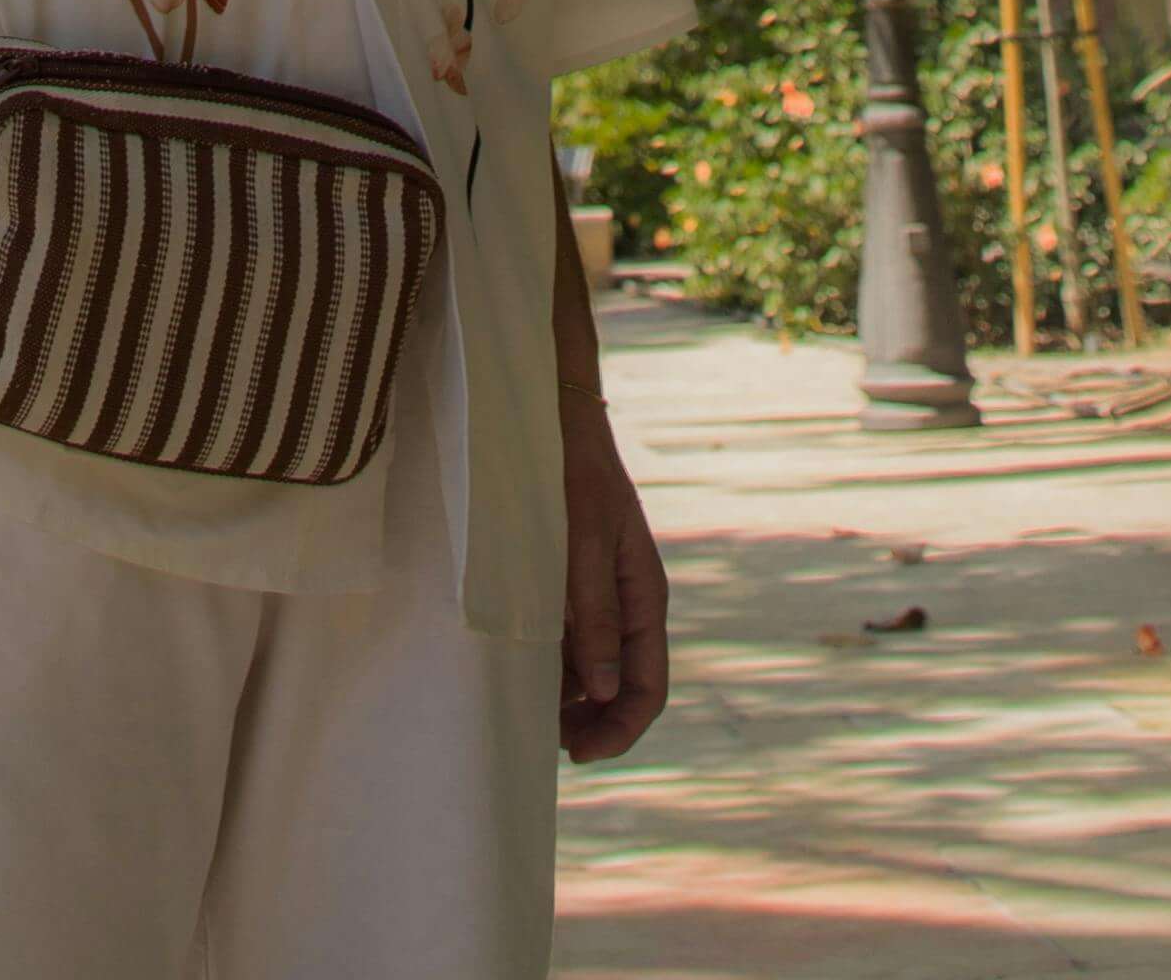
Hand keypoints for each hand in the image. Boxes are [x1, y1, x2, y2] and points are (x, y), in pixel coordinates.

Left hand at [556, 386, 668, 763]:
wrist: (554, 417)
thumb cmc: (571, 472)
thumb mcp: (584, 541)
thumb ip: (594, 612)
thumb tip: (605, 691)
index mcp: (643, 596)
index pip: (647, 686)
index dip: (620, 729)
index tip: (580, 754)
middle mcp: (626, 603)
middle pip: (621, 685)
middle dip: (593, 722)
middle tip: (546, 741)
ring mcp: (601, 593)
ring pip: (595, 668)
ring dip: (570, 697)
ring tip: (528, 710)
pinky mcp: (573, 581)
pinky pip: (572, 638)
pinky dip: (555, 664)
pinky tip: (524, 670)